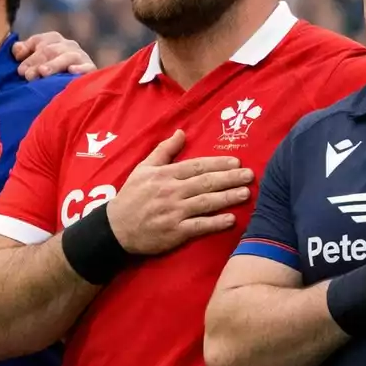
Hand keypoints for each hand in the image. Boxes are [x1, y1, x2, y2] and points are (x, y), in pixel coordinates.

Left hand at [13, 31, 95, 79]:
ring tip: (43, 72)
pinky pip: (86, 67)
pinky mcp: (91, 68)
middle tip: (26, 75)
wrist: (80, 88)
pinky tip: (71, 71)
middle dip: (36, 61)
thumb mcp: (37, 61)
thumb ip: (25, 52)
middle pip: (49, 50)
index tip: (18, 62)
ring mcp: (80, 56)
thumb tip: (16, 49)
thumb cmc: (52, 73)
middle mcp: (68, 45)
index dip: (27, 50)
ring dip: (53, 64)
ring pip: (66, 56)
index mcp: (54, 40)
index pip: (39, 40)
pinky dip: (79, 69)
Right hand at [103, 130, 252, 254]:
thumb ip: (164, 150)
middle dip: (229, 179)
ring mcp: (173, 212)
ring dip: (227, 198)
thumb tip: (181, 132)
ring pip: (205, 203)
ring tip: (246, 193)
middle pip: (205, 183)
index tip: (236, 162)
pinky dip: (215, 223)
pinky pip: (198, 226)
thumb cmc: (132, 196)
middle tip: (250, 175)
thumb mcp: (144, 168)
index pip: (196, 166)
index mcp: (165, 175)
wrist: (116, 228)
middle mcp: (171, 192)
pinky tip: (231, 219)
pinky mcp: (174, 232)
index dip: (217, 164)